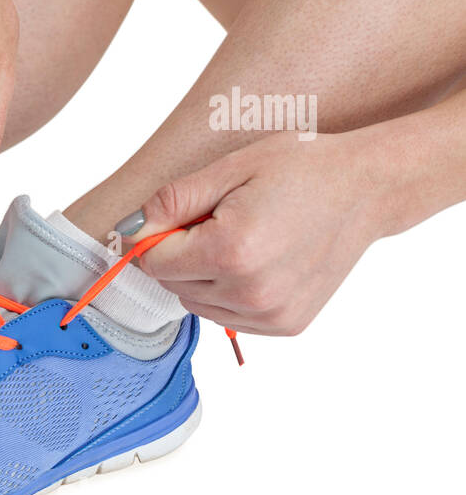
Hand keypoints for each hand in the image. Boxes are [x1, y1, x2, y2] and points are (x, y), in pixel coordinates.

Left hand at [122, 133, 389, 335]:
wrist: (365, 189)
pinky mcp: (286, 325)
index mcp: (231, 251)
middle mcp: (250, 292)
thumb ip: (172, 201)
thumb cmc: (300, 169)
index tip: (177, 216)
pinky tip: (258, 262)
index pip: (154, 261)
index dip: (156, 237)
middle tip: (219, 221)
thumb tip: (129, 231)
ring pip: (196, 304)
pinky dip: (228, 293)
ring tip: (242, 240)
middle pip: (172, 285)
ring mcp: (271, 314)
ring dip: (202, 277)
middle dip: (181, 255)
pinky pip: (227, 317)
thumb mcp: (229, 169)